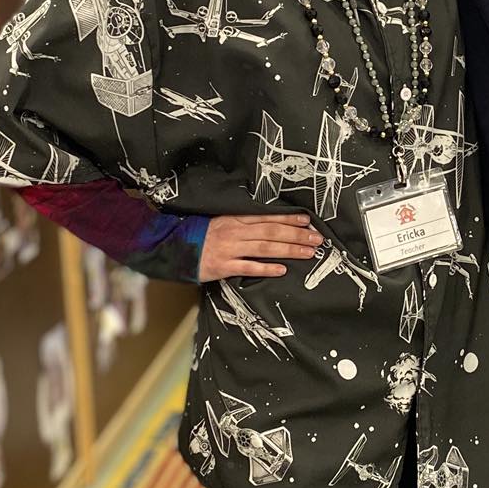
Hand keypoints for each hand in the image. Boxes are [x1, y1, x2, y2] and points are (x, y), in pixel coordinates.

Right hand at [198, 213, 321, 282]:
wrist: (171, 248)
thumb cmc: (198, 235)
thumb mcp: (220, 222)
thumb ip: (241, 223)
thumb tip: (269, 224)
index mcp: (234, 219)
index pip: (267, 217)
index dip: (289, 219)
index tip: (308, 222)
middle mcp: (234, 232)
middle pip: (271, 232)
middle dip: (296, 235)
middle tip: (317, 239)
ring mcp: (229, 249)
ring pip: (264, 248)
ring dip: (289, 250)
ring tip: (308, 253)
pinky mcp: (222, 266)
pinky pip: (248, 267)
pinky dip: (266, 268)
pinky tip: (282, 270)